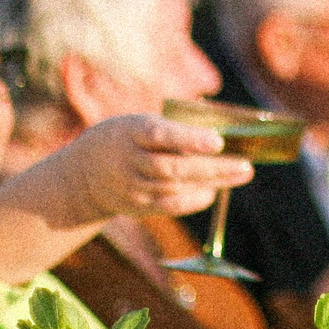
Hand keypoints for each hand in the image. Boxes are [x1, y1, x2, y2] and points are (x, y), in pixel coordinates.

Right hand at [30, 113, 250, 219]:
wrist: (83, 174)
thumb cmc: (125, 138)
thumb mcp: (139, 122)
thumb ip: (173, 126)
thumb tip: (219, 122)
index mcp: (131, 131)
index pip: (159, 135)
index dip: (188, 139)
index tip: (218, 140)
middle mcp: (129, 161)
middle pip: (171, 167)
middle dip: (212, 167)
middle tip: (245, 164)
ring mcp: (132, 187)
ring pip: (174, 188)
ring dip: (211, 182)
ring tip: (241, 174)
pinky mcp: (137, 206)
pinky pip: (169, 206)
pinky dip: (195, 200)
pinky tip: (215, 191)